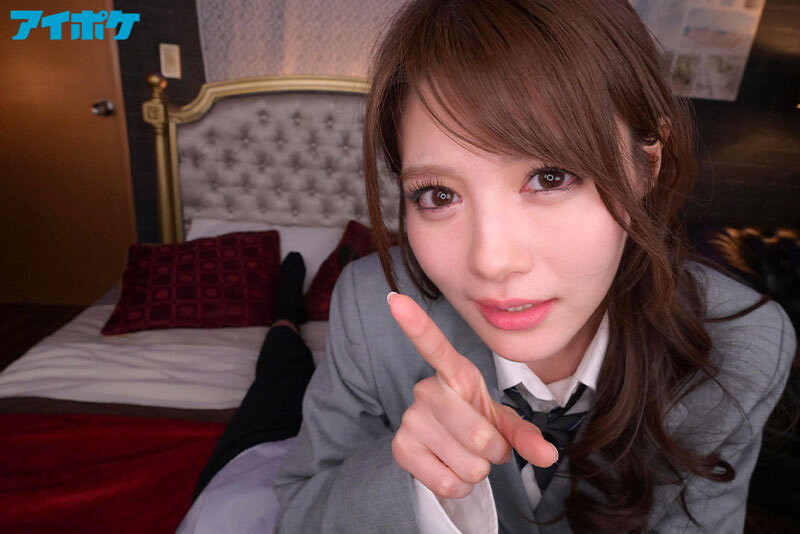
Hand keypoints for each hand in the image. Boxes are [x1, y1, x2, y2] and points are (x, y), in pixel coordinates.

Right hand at [387, 292, 558, 498]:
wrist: (447, 455)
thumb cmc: (477, 426)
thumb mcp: (505, 423)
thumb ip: (526, 435)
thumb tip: (550, 455)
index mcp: (455, 374)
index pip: (435, 347)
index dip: (417, 325)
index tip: (395, 300)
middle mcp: (426, 390)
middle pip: (479, 435)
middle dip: (494, 452)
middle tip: (484, 445)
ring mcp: (410, 419)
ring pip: (468, 465)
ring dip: (477, 471)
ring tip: (465, 456)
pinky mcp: (400, 448)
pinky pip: (449, 483)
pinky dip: (460, 486)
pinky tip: (450, 470)